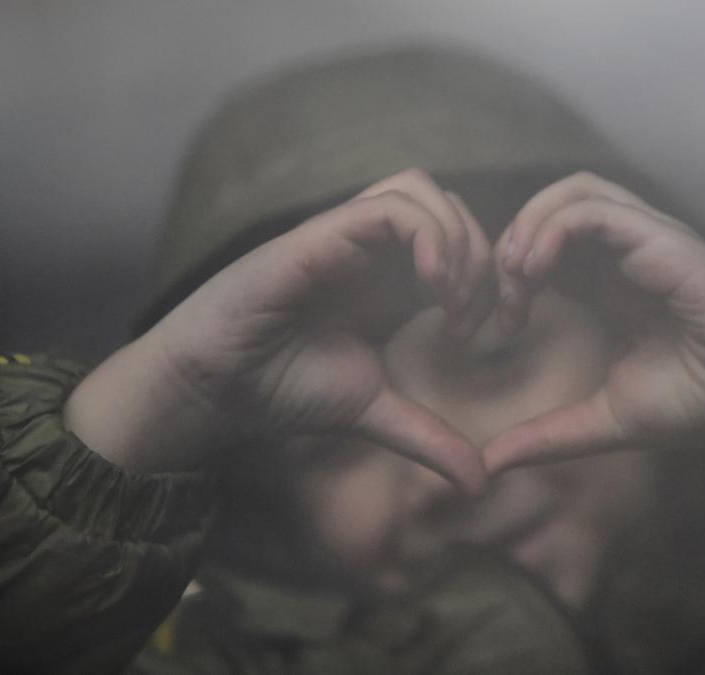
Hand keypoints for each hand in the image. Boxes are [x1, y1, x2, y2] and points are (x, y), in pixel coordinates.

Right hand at [67, 169, 492, 490]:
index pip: (459, 240)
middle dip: (479, 255)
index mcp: (388, 281)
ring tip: (449, 299)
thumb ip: (430, 438)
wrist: (218, 389)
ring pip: (420, 189)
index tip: (475, 334)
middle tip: (467, 317)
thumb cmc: (284, 389)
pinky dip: (428, 236)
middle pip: (449, 204)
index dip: (485, 278)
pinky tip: (431, 287)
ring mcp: (345, 237)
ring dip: (455, 238)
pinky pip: (389, 207)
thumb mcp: (376, 414)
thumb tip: (482, 484)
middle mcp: (370, 250)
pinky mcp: (321, 236)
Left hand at [483, 172, 704, 470]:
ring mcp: (649, 241)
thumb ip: (548, 435)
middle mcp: (629, 253)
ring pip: (574, 192)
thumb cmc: (698, 405)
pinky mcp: (665, 242)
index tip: (504, 326)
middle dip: (513, 240)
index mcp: (613, 282)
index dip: (512, 272)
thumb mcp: (604, 421)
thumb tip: (489, 463)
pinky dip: (554, 229)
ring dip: (530, 226)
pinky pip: (596, 210)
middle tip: (504, 296)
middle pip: (554, 206)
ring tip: (518, 275)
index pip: (547, 244)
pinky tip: (537, 270)